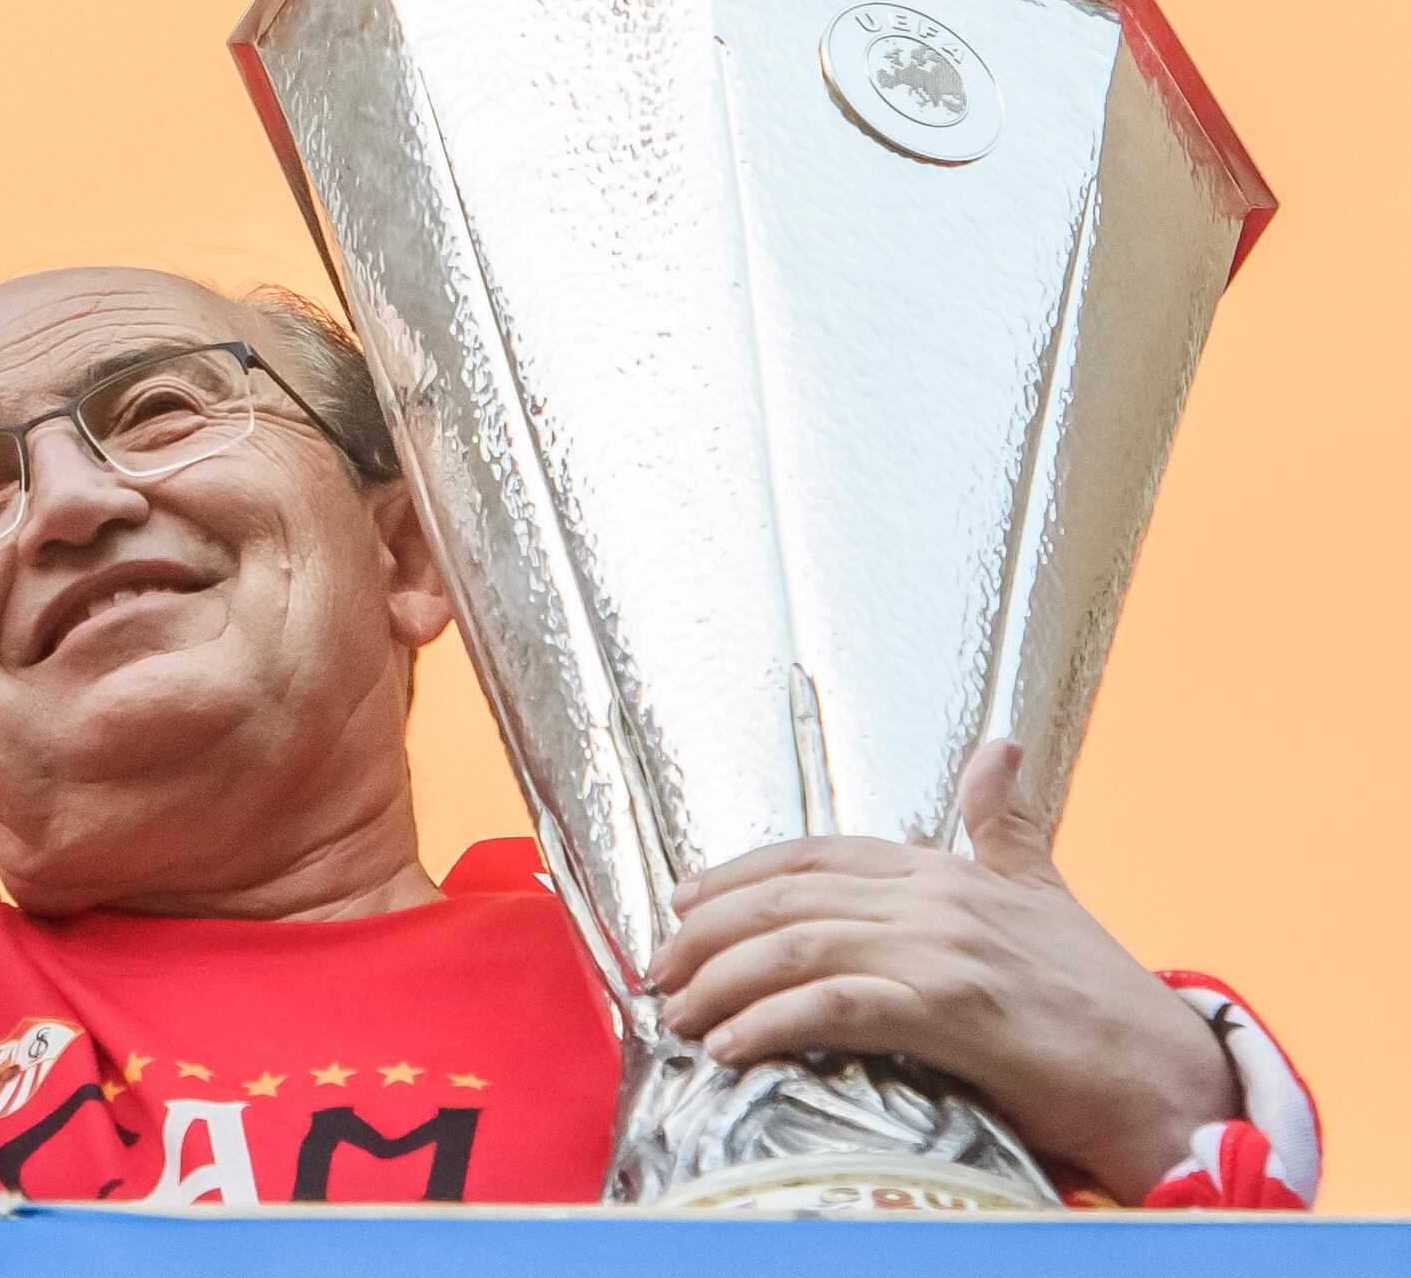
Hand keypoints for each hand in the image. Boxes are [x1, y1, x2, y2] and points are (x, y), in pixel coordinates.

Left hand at [654, 741, 1239, 1198]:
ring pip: (798, 949)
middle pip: (788, 899)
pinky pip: (836, 1007)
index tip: (684, 903)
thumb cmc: (1101, 1001)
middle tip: (660, 970)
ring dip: (722, 982)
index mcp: (947, 869)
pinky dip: (771, 1023)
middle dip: (709, 933)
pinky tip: (732, 1045)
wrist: (1170, 1080)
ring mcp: (945, 950)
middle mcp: (937, 897)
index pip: (814, 856)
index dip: (739, 877)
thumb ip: (1007, 826)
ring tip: (680, 1016)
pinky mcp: (955, 1010)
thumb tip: (1000, 748)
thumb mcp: (1046, 894)